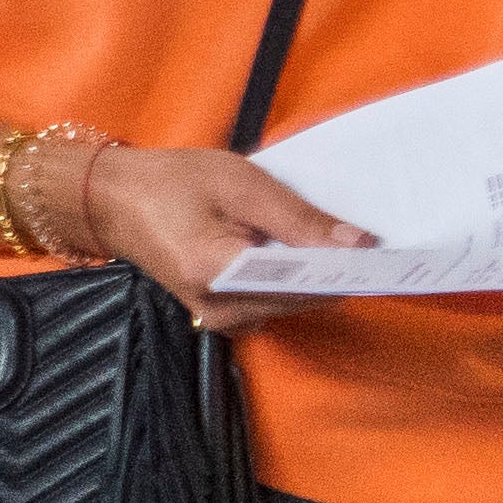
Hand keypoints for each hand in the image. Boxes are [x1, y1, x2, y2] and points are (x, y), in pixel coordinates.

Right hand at [57, 140, 375, 320]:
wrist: (114, 200)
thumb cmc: (172, 182)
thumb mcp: (240, 184)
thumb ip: (300, 220)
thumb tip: (360, 245)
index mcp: (218, 274)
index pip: (305, 285)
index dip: (349, 268)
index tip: (388, 249)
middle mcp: (220, 311)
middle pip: (305, 300)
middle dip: (337, 270)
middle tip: (368, 233)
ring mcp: (219, 320)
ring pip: (294, 305)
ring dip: (319, 275)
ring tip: (335, 237)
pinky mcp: (221, 317)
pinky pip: (275, 304)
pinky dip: (296, 281)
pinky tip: (300, 251)